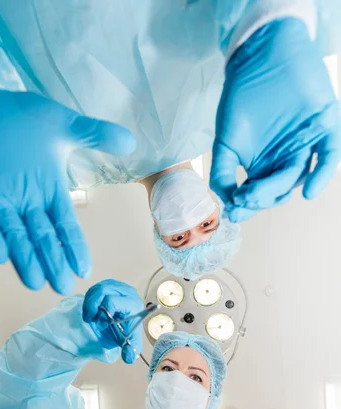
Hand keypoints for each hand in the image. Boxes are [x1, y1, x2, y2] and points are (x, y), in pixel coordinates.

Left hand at [0, 90, 135, 292]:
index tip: (84, 269)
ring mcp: (0, 198)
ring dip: (24, 257)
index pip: (65, 224)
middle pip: (42, 237)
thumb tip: (130, 142)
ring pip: (14, 234)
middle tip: (61, 286)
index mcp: (49, 188)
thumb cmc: (21, 114)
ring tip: (35, 281)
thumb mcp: (62, 124)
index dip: (74, 246)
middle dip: (52, 261)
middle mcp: (27, 199)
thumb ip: (95, 134)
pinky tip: (0, 253)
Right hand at [83, 279, 143, 363]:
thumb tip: (128, 357)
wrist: (125, 324)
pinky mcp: (109, 284)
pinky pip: (95, 288)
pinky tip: (90, 310)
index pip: (112, 301)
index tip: (102, 325)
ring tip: (89, 316)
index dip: (103, 314)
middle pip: (103, 291)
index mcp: (133, 304)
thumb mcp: (130, 342)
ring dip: (89, 303)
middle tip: (89, 319)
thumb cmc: (127, 331)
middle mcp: (127, 291)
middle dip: (92, 306)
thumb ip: (130, 352)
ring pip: (97, 288)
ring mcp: (117, 286)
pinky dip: (89, 299)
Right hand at [210, 18, 340, 222]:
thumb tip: (223, 201)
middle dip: (259, 198)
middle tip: (243, 198)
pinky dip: (322, 174)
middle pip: (277, 190)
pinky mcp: (325, 126)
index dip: (246, 206)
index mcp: (264, 165)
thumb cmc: (241, 96)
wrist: (259, 56)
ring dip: (279, 190)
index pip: (258, 195)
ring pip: (297, 176)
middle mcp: (285, 159)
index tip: (233, 210)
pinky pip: (328, 155)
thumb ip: (221, 171)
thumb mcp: (223, 141)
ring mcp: (305, 144)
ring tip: (257, 194)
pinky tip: (309, 192)